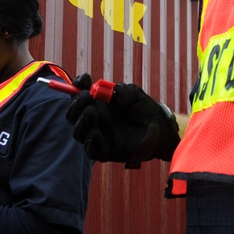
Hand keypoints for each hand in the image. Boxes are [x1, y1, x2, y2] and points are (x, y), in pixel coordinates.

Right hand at [65, 74, 179, 162]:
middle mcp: (94, 119)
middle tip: (86, 97)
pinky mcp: (105, 152)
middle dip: (76, 104)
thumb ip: (123, 91)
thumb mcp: (135, 95)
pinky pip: (91, 151)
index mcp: (97, 103)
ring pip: (78, 132)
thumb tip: (111, 93)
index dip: (78, 86)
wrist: (160, 130)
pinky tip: (96, 133)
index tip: (83, 81)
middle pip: (73, 113)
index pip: (79, 93)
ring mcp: (98, 135)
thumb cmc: (145, 110)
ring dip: (81, 121)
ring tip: (91, 113)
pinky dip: (90, 142)